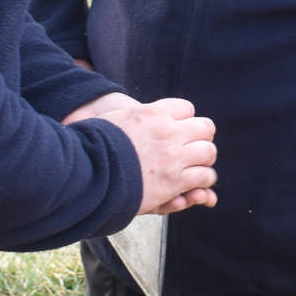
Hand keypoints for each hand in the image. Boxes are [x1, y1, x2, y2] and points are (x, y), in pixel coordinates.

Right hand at [73, 95, 216, 213]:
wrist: (87, 172)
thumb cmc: (94, 145)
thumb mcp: (115, 119)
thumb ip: (137, 117)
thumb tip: (142, 116)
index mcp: (153, 113)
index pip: (186, 108)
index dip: (183, 120)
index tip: (176, 129)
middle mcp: (168, 132)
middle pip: (205, 128)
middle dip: (200, 138)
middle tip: (191, 148)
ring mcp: (173, 157)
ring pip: (208, 153)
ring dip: (204, 160)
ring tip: (195, 168)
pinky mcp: (173, 182)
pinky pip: (204, 178)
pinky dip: (204, 181)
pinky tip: (195, 186)